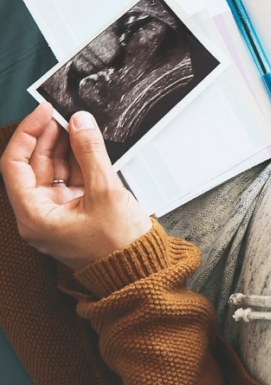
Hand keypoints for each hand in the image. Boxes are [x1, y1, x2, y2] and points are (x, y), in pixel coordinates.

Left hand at [0, 104, 151, 269]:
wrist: (141, 270)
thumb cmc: (120, 247)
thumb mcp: (106, 192)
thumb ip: (90, 153)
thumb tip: (79, 123)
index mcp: (35, 217)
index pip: (15, 165)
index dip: (28, 134)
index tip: (44, 113)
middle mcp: (40, 215)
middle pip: (32, 166)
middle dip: (47, 138)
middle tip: (64, 116)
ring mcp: (57, 213)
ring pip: (51, 171)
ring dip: (64, 148)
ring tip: (79, 127)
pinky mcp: (74, 212)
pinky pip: (69, 180)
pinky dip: (77, 162)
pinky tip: (87, 146)